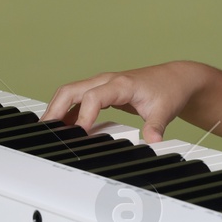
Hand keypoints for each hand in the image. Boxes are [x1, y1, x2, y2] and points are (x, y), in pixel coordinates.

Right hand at [42, 62, 202, 142]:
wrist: (175, 79)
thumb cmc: (168, 90)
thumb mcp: (165, 110)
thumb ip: (155, 127)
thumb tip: (152, 142)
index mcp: (121, 84)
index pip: (93, 97)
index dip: (83, 115)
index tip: (79, 133)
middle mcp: (107, 81)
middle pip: (72, 90)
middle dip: (56, 109)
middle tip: (46, 131)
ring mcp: (103, 85)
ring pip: (71, 93)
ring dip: (57, 109)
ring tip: (47, 132)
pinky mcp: (102, 92)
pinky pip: (78, 99)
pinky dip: (67, 112)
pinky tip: (64, 128)